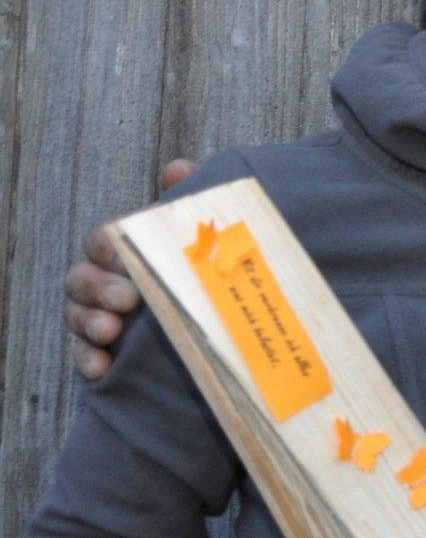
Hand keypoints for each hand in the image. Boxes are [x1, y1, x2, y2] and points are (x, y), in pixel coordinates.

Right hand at [65, 157, 193, 378]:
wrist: (234, 319)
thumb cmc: (208, 267)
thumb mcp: (206, 233)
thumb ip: (192, 200)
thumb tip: (178, 169)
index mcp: (126, 251)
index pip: (102, 241)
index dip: (107, 249)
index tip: (125, 258)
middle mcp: (105, 283)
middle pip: (81, 279)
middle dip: (98, 288)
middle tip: (128, 299)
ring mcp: (101, 318)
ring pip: (78, 316)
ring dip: (90, 323)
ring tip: (111, 331)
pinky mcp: (107, 353)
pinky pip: (85, 357)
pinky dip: (89, 361)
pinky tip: (102, 368)